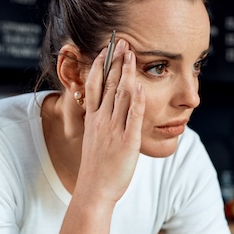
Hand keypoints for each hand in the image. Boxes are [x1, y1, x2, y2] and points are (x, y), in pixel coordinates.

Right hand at [79, 38, 144, 204]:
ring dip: (126, 72)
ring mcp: (114, 130)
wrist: (94, 191)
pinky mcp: (127, 141)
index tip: (105, 50)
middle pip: (107, 84)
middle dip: (114, 61)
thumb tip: (103, 113)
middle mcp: (101, 121)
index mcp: (93, 120)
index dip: (99, 66)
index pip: (94, 86)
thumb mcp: (94, 140)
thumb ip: (99, 124)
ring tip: (131, 54)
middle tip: (121, 42)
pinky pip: (133, 117)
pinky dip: (136, 99)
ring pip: (120, 95)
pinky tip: (140, 85)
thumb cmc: (96, 169)